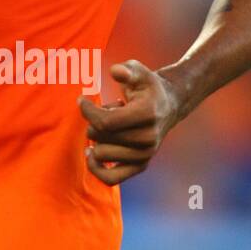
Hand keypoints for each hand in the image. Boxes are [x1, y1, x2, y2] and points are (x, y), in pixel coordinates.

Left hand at [78, 59, 182, 185]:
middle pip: (100, 137)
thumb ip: (127, 70)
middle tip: (107, 112)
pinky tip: (90, 152)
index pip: (105, 121)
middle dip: (94, 122)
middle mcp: (148, 138)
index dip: (87, 111)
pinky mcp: (141, 166)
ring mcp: (145, 154)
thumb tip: (116, 71)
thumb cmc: (147, 87)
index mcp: (147, 114)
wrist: (168, 105)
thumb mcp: (139, 71)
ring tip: (110, 127)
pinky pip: (110, 178)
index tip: (81, 100)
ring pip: (101, 155)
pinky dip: (96, 169)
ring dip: (97, 139)